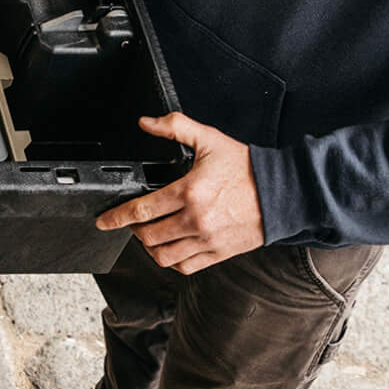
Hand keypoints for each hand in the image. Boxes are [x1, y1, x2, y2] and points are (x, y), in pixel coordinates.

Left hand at [95, 112, 265, 273]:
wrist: (284, 192)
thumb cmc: (248, 168)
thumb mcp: (209, 139)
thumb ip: (175, 127)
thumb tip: (146, 123)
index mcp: (189, 192)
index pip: (140, 210)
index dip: (116, 217)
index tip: (104, 221)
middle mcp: (196, 220)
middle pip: (147, 236)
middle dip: (132, 230)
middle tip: (130, 223)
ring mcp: (207, 240)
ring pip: (163, 256)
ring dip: (149, 248)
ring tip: (148, 236)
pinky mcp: (219, 253)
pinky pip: (186, 266)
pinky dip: (171, 261)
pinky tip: (169, 249)